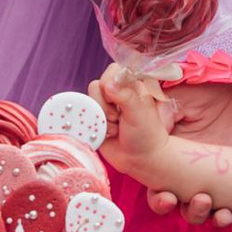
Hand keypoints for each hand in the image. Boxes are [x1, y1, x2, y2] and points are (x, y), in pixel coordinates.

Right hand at [98, 58, 179, 176]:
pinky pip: (84, 118)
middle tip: (118, 117)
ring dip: (101, 118)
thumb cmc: (146, 135)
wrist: (140, 160)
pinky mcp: (95, 121)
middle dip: (105, 105)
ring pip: (88, 102)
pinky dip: (94, 127)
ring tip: (115, 129)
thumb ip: (126, 96)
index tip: (118, 99)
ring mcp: (104, 108)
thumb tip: (108, 84)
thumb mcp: (139, 112)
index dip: (111, 84)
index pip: (113, 71)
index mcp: (131, 86)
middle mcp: (116, 94)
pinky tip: (108, 135)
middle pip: (96, 87)